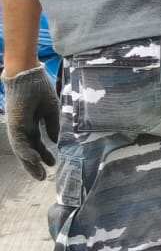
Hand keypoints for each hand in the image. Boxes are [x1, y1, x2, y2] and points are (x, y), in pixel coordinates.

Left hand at [3, 65, 59, 180]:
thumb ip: (52, 125)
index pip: (36, 143)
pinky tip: (33, 160)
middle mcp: (22, 127)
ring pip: (21, 149)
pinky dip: (25, 152)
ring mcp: (17, 126)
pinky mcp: (14, 124)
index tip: (52, 164)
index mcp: (31, 123)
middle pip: (27, 149)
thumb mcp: (50, 109)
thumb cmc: (38, 87)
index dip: (43, 154)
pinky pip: (19, 142)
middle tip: (41, 177)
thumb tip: (55, 141)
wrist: (26, 73)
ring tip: (38, 175)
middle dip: (34, 164)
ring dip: (29, 163)